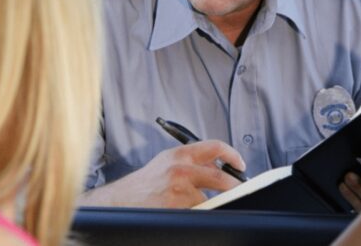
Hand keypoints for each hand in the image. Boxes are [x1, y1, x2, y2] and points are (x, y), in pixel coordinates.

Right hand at [79, 140, 244, 207]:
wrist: (119, 201)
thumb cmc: (143, 184)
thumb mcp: (166, 163)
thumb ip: (190, 162)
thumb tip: (216, 166)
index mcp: (179, 153)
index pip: (215, 147)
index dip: (233, 155)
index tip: (241, 165)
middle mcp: (180, 167)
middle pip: (220, 176)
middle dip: (234, 186)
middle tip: (239, 190)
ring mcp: (179, 187)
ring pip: (210, 198)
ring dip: (210, 204)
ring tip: (199, 206)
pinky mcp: (176, 206)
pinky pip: (199, 212)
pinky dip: (198, 214)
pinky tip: (187, 213)